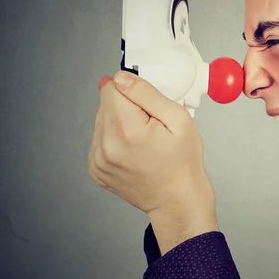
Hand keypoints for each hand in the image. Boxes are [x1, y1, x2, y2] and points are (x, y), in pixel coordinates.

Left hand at [88, 71, 217, 251]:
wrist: (177, 200)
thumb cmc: (183, 164)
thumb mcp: (178, 120)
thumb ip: (147, 93)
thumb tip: (121, 78)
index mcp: (128, 131)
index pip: (112, 87)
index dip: (133, 90)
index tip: (148, 105)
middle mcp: (106, 146)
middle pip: (106, 103)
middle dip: (128, 107)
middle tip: (151, 125)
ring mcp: (98, 160)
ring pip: (102, 120)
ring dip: (120, 122)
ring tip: (143, 140)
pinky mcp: (95, 168)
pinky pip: (100, 138)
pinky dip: (115, 139)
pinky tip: (133, 149)